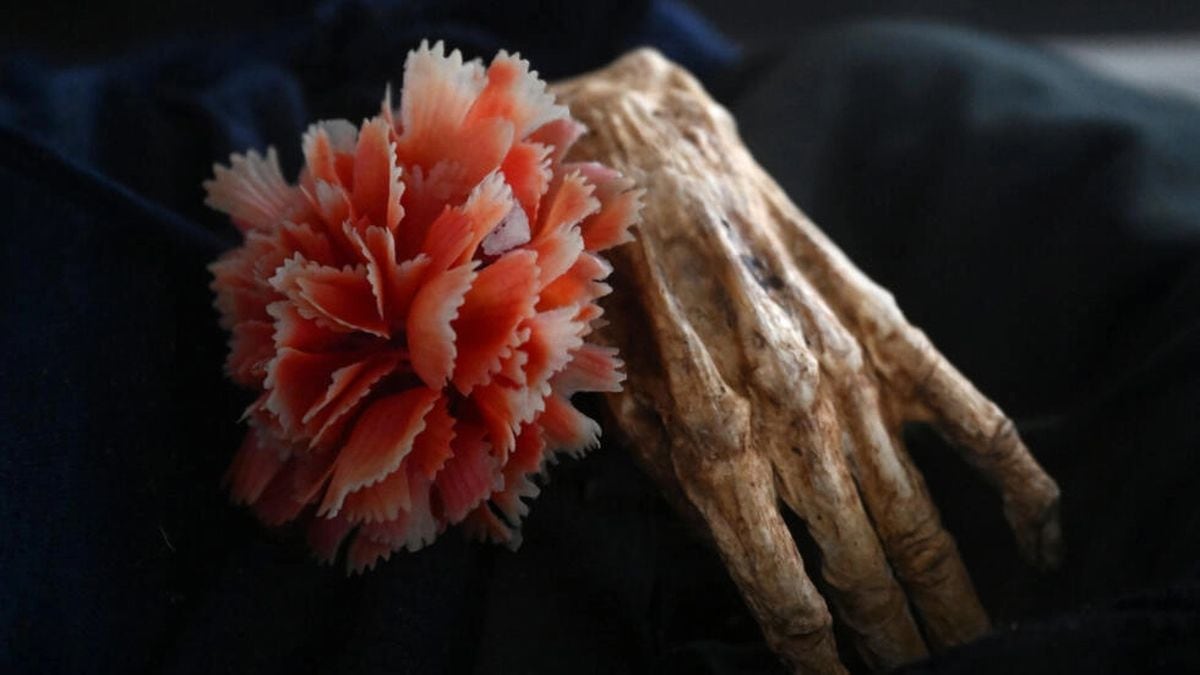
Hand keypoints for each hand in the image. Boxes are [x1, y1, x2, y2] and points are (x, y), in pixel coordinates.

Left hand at [552, 50, 1061, 673]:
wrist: (658, 159)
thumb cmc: (618, 285)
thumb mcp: (612, 402)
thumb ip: (677, 487)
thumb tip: (740, 565)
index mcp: (712, 449)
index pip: (782, 592)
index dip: (816, 658)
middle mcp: (792, 422)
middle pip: (863, 569)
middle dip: (896, 643)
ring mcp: (850, 374)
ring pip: (921, 515)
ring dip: (953, 593)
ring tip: (974, 644)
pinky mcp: (886, 328)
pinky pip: (973, 416)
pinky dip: (1017, 482)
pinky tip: (1039, 536)